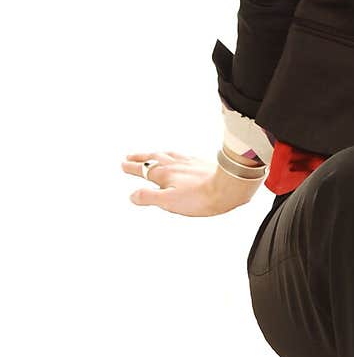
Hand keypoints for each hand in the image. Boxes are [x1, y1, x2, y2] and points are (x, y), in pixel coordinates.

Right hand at [121, 150, 262, 215]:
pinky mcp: (200, 162)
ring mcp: (188, 162)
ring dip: (155, 154)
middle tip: (130, 156)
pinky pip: (182, 155)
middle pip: (153, 158)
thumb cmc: (200, 198)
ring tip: (150, 153)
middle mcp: (175, 164)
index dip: (132, 167)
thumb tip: (132, 196)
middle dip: (141, 158)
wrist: (228, 187)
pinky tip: (178, 156)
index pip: (143, 169)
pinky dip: (173, 154)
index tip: (123, 164)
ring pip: (167, 155)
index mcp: (164, 174)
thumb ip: (149, 197)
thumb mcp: (169, 202)